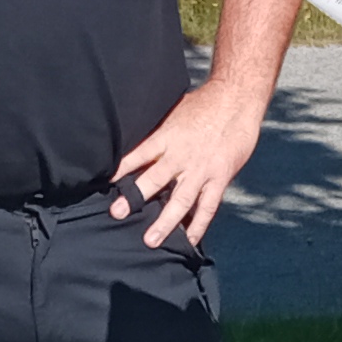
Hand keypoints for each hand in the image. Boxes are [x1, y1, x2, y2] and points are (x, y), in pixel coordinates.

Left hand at [110, 84, 266, 249]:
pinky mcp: (220, 178)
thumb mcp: (174, 111)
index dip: (120, 168)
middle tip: (117, 213)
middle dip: (134, 197)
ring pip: (180, 201)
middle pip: (154, 180)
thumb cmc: (204, 104)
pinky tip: (189, 240)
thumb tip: (136, 139)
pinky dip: (198, 226)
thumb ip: (158, 131)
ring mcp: (201, 170)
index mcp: (167, 137)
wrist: (237, 100)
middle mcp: (181, 156)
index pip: (138, 154)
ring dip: (165, 222)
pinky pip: (207, 207)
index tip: (104, 183)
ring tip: (150, 241)